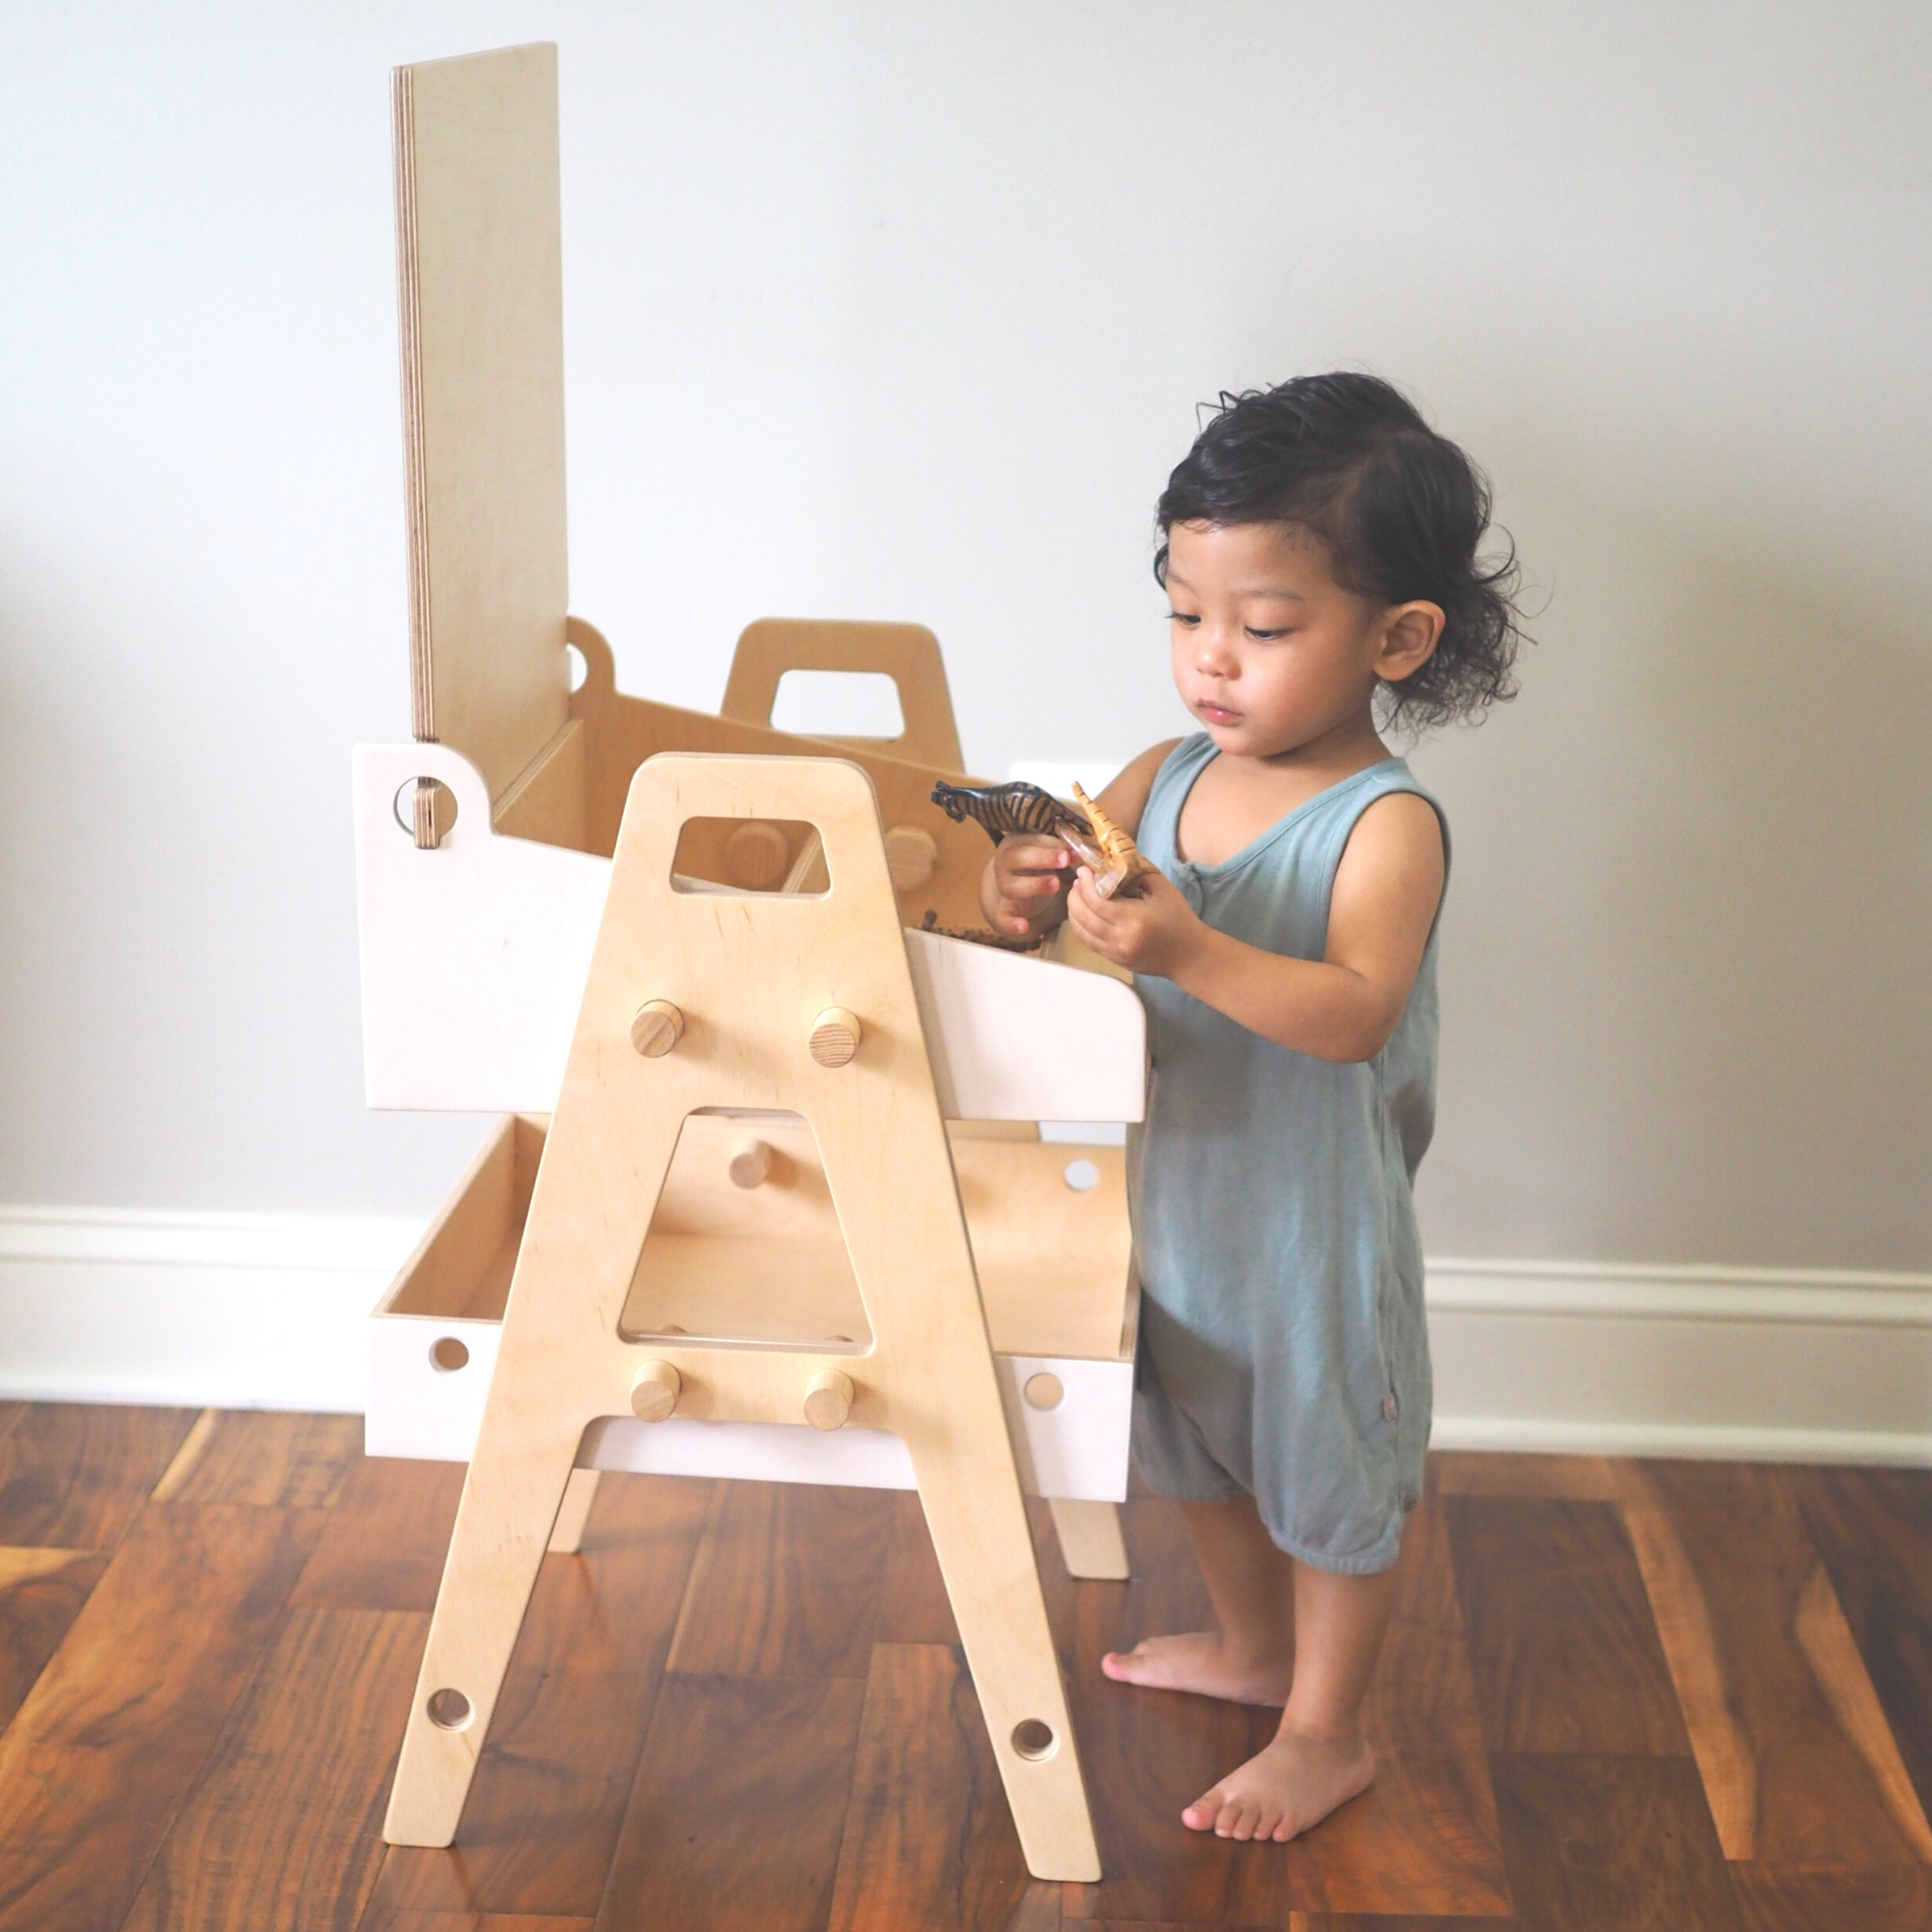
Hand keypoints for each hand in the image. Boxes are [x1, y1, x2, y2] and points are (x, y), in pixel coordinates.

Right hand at [984, 833, 1074, 937]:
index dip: (1052, 845)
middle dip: (1042, 858)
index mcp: (1016, 843)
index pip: (1031, 839)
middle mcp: (1004, 862)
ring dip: (1034, 885)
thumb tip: (1078, 853)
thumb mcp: (1047, 853)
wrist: (1017, 885)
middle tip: (1064, 860)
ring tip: (1056, 884)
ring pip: (1011, 886)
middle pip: (1017, 857)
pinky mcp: (1003, 909)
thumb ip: (1061, 851)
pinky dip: (1011, 923)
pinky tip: (1023, 926)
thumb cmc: (1037, 864)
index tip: (1071, 852)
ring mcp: (1003, 886)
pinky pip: (1003, 916)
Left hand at [1065, 866, 1203, 976]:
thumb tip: (1111, 862)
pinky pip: (1089, 943)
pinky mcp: (1114, 960)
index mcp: (1134, 919)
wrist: (1189, 955)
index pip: (1097, 901)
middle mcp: (1121, 939)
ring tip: (1076, 896)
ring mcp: (1115, 953)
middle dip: (1074, 897)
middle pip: (1084, 918)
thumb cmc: (1179, 919)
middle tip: (1077, 882)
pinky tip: (1083, 914)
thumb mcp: (1162, 889)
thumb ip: (1136, 873)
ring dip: (1073, 912)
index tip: (1083, 871)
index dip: (1085, 884)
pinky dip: (1081, 927)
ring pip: (1081, 933)